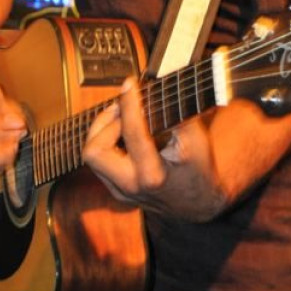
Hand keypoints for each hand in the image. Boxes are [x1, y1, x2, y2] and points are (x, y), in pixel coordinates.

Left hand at [83, 78, 225, 221]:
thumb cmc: (198, 170)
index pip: (132, 132)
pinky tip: (123, 132)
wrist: (197, 205)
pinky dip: (107, 142)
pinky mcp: (116, 190)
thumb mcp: (197, 141)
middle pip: (95, 151)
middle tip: (121, 108)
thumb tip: (155, 90)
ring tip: (121, 117)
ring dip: (102, 131)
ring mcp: (120, 191)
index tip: (130, 85)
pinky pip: (100, 162)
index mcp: (153, 175)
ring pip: (92, 156)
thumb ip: (176, 115)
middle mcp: (131, 185)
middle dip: (104, 123)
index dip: (129, 104)